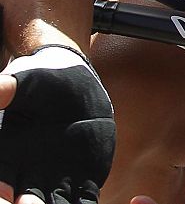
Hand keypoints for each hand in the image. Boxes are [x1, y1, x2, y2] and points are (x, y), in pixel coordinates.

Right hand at [0, 46, 115, 203]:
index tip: (6, 194)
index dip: (2, 191)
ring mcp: (59, 181)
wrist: (74, 85)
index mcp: (8, 159)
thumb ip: (7, 89)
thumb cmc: (40, 83)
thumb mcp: (24, 83)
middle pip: (27, 203)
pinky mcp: (86, 180)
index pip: (1, 183)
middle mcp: (30, 178)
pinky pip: (86, 201)